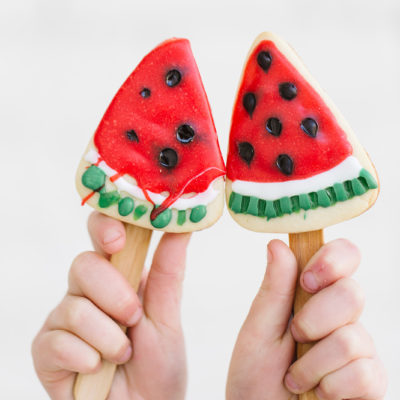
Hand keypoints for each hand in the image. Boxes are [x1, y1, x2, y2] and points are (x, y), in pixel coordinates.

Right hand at [32, 212, 190, 399]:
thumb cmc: (157, 364)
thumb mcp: (167, 315)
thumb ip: (168, 270)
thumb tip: (182, 226)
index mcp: (117, 275)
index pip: (102, 234)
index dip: (104, 227)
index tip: (118, 240)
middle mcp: (86, 291)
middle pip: (83, 264)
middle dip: (113, 294)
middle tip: (134, 318)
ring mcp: (63, 318)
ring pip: (73, 307)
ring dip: (108, 337)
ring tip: (123, 355)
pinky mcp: (46, 349)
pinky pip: (57, 342)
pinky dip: (88, 359)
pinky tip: (98, 371)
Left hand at [226, 239, 386, 399]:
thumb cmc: (256, 375)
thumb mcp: (259, 328)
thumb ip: (274, 288)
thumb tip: (277, 243)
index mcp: (313, 295)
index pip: (343, 256)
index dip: (333, 260)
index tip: (308, 281)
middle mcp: (341, 317)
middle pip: (352, 294)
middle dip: (316, 320)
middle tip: (295, 336)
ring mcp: (359, 349)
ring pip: (355, 338)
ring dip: (314, 363)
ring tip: (295, 377)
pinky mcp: (370, 382)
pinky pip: (366, 374)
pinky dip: (331, 387)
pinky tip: (318, 393)